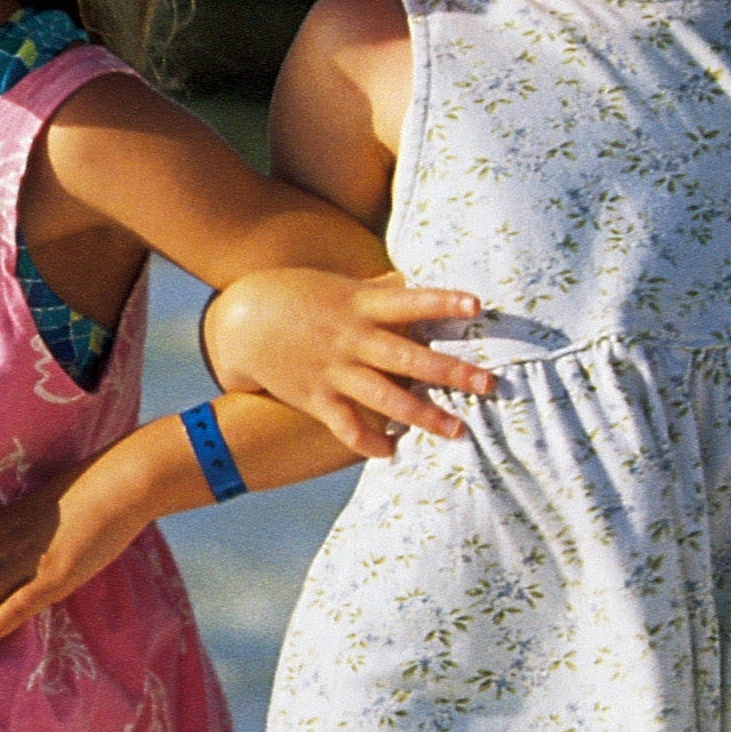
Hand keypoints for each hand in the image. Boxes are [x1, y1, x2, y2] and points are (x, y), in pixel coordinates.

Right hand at [212, 269, 494, 459]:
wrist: (241, 321)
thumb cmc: (297, 296)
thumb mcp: (338, 287)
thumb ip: (377, 291)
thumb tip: (412, 280)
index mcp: (359, 306)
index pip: (408, 301)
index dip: (442, 303)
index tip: (476, 306)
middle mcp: (351, 339)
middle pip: (408, 357)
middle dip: (451, 372)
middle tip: (489, 385)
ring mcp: (333, 371)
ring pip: (385, 398)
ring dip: (424, 416)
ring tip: (459, 431)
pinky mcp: (315, 398)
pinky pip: (346, 426)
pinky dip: (369, 441)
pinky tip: (393, 451)